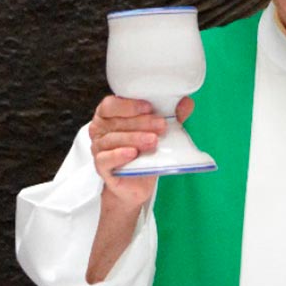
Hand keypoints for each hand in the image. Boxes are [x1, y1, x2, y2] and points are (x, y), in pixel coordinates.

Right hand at [88, 95, 193, 209]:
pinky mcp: (101, 167)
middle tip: (161, 126)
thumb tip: (186, 102)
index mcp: (109, 115)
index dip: (129, 105)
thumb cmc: (143, 151)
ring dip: (134, 138)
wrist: (136, 183)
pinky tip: (132, 153)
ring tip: (153, 141)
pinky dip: (119, 155)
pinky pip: (105, 159)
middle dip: (141, 122)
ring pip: (113, 139)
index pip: (112, 104)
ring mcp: (98, 148)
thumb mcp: (158, 132)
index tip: (149, 107)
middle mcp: (100, 129)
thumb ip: (171, 116)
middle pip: (117, 122)